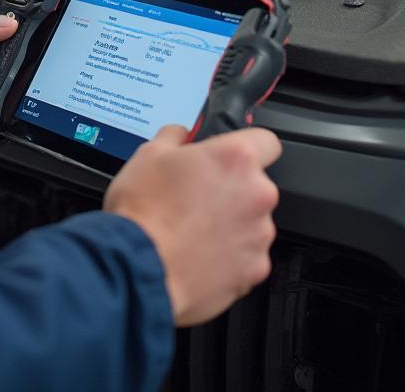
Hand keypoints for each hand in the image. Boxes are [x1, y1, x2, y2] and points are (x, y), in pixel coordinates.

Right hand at [103, 125, 280, 325]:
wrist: (138, 267)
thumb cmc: (144, 212)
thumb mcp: (148, 154)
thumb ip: (174, 137)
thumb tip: (179, 134)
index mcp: (235, 159)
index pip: (266, 141)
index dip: (247, 148)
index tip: (232, 156)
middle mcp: (257, 194)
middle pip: (256, 185)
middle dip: (232, 189)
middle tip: (197, 197)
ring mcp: (259, 235)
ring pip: (252, 222)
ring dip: (231, 223)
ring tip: (193, 230)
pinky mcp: (255, 269)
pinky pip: (247, 256)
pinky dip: (229, 256)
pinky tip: (199, 253)